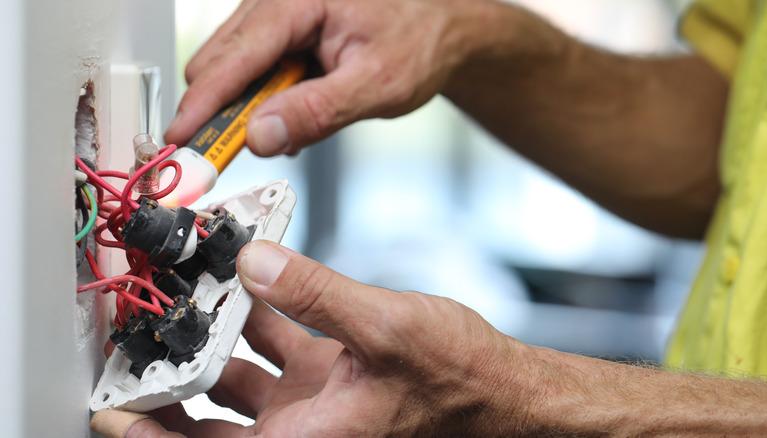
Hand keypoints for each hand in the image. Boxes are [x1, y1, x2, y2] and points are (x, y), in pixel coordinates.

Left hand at [92, 240, 530, 436]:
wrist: (503, 391)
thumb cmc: (459, 382)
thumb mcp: (388, 331)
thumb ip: (315, 294)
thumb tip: (251, 262)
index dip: (151, 437)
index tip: (113, 407)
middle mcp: (302, 431)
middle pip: (207, 427)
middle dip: (169, 388)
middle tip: (136, 347)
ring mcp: (313, 404)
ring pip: (235, 382)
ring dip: (209, 341)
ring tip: (182, 301)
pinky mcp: (328, 376)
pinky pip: (274, 346)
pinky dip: (257, 316)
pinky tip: (248, 279)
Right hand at [163, 0, 509, 155]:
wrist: (440, 28)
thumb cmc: (418, 42)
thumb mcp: (376, 85)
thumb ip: (317, 111)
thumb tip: (262, 136)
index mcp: (298, 1)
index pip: (232, 58)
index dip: (202, 106)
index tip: (182, 145)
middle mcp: (277, 1)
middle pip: (218, 62)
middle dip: (221, 113)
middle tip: (230, 157)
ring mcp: (276, 15)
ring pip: (231, 69)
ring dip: (246, 109)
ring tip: (290, 127)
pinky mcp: (280, 33)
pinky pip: (252, 71)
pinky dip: (263, 101)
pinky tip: (294, 111)